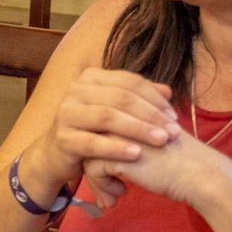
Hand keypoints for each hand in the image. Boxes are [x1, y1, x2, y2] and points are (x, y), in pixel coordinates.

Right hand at [23, 68, 180, 195]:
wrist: (57, 153)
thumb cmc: (92, 129)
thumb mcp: (114, 110)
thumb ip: (138, 98)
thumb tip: (168, 91)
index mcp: (91, 78)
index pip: (129, 82)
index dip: (154, 98)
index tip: (174, 116)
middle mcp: (76, 90)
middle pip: (121, 97)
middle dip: (151, 114)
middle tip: (173, 131)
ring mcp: (67, 113)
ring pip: (107, 116)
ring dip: (138, 129)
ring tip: (161, 141)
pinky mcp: (63, 138)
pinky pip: (93, 142)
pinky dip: (116, 148)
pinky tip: (136, 154)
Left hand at [82, 130, 229, 210]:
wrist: (198, 173)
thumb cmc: (181, 160)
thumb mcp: (154, 139)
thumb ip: (134, 138)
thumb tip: (115, 154)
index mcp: (130, 109)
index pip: (99, 128)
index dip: (102, 152)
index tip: (111, 173)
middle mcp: (120, 117)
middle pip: (90, 140)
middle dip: (95, 168)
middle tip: (108, 189)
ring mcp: (117, 133)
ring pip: (88, 155)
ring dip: (97, 181)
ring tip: (112, 197)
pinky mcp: (116, 153)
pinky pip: (94, 170)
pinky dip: (102, 187)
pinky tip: (119, 197)